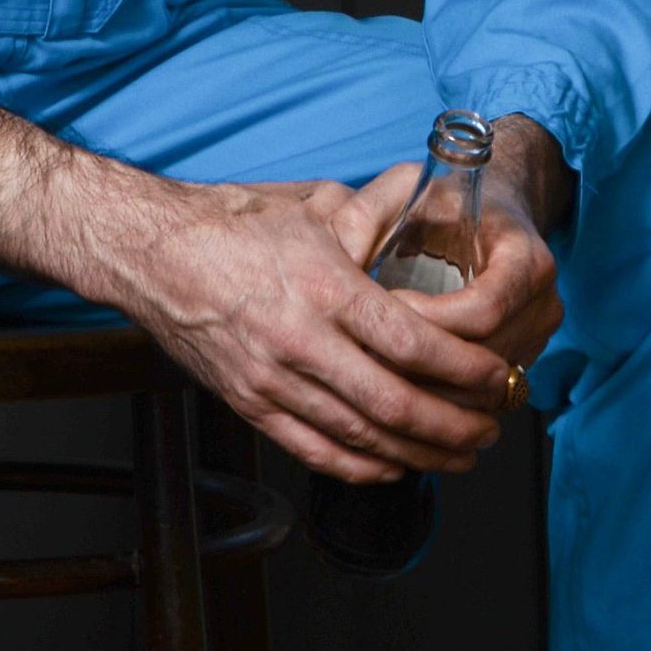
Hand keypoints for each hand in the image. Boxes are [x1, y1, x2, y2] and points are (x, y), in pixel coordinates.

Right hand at [0, 103, 515, 484]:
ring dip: (420, 452)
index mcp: (323, 288)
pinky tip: (397, 467)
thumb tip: (426, 183)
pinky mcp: (249, 405)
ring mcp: (271, 381)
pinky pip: (315, 450)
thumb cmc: (234, 225)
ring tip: (463, 453)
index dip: (465, 371)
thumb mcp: (312, 204)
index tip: (498, 376)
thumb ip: (376, 206)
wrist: (151, 253)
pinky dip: (362, 466)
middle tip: (495, 424)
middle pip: (394, 404)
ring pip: (359, 437)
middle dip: (456, 422)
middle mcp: (299, 342)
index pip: (411, 345)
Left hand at [375, 167, 565, 381]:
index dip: (430, 319)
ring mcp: (537, 337)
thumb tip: (332, 256)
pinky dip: (440, 396)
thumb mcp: (409, 190)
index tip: (387, 308)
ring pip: (481, 387)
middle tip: (366, 355)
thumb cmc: (447, 202)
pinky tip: (400, 387)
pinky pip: (482, 394)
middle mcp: (544, 303)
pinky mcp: (523, 358)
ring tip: (375, 375)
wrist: (493, 211)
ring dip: (428, 388)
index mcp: (527, 260)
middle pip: (482, 357)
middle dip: (422, 362)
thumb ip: (369, 215)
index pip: (483, 312)